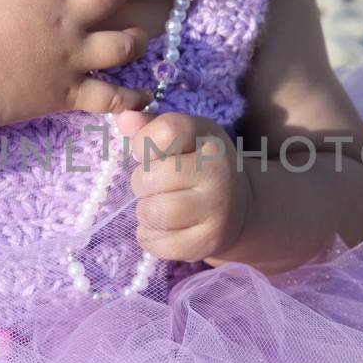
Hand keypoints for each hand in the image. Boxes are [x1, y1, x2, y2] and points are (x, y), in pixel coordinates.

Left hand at [113, 109, 251, 264]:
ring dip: (145, 212)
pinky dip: (150, 238)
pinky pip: (158, 244)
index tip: (149, 153)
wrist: (239, 207)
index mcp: (210, 141)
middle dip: (141, 183)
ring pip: (153, 212)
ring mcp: (216, 210)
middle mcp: (218, 173)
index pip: (166, 131)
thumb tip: (123, 119)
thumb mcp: (185, 138)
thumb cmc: (201, 166)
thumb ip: (152, 126)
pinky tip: (162, 228)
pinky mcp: (207, 242)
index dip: (143, 142)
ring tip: (159, 207)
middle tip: (155, 186)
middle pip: (149, 177)